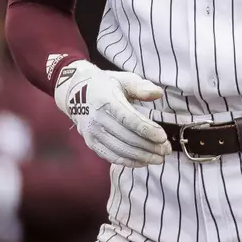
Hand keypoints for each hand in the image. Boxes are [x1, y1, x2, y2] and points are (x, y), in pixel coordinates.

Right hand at [55, 60, 169, 167]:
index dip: (147, 130)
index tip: (163, 137)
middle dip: (150, 146)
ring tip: (159, 158)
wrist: (75, 92)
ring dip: (142, 157)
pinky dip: (128, 161)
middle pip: (127, 138)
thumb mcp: (123, 79)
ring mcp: (92, 132)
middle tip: (167, 150)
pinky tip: (143, 162)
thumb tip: (158, 93)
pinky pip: (111, 156)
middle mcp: (97, 118)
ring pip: (120, 150)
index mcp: (106, 100)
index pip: (129, 119)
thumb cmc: (105, 85)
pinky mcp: (91, 142)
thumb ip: (141, 86)